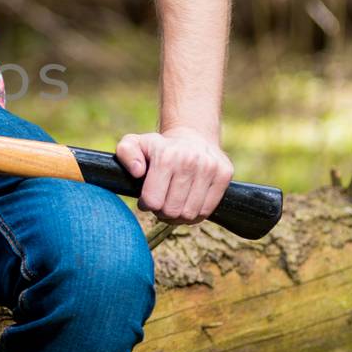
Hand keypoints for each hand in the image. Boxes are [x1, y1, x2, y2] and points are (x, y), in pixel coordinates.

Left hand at [115, 126, 233, 224]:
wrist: (192, 136)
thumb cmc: (158, 147)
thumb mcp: (134, 144)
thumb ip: (126, 154)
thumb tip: (137, 172)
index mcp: (166, 156)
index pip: (153, 201)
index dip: (146, 205)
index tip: (147, 198)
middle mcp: (190, 161)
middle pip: (171, 211)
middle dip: (162, 212)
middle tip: (161, 203)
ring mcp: (210, 168)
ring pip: (190, 215)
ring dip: (179, 215)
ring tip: (174, 203)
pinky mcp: (224, 174)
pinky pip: (207, 211)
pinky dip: (195, 214)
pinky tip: (188, 203)